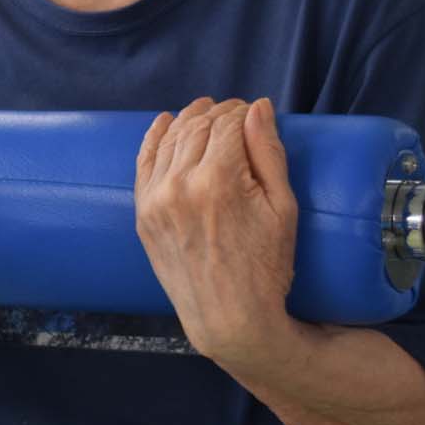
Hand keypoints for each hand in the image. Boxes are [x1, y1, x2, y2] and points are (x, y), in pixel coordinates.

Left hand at [134, 98, 298, 371]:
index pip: (227, 124)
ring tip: (204, 111)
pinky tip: (164, 123)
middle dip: (217, 113)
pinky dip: (154, 139)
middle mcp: (179, 184)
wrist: (228, 317)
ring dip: (187, 120)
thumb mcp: (282, 208)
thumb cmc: (266, 266)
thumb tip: (257, 107)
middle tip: (233, 111)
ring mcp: (155, 199)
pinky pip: (144, 164)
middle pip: (197, 127)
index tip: (251, 110)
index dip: (241, 111)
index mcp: (218, 180)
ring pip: (169, 141)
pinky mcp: (142, 213)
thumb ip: (268, 152)